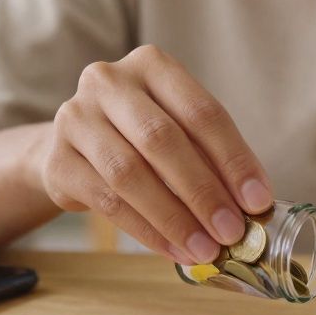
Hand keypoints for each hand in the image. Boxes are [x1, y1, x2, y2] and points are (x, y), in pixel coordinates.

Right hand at [30, 44, 272, 264]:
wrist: (74, 146)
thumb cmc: (140, 137)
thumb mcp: (178, 130)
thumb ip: (210, 157)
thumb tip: (252, 206)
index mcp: (151, 64)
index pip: (201, 112)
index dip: (234, 159)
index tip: (258, 200)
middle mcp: (108, 81)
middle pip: (162, 140)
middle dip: (203, 191)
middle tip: (231, 231)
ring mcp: (75, 118)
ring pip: (130, 173)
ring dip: (174, 218)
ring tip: (205, 249)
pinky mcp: (57, 160)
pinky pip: (107, 201)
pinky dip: (146, 230)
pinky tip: (174, 250)